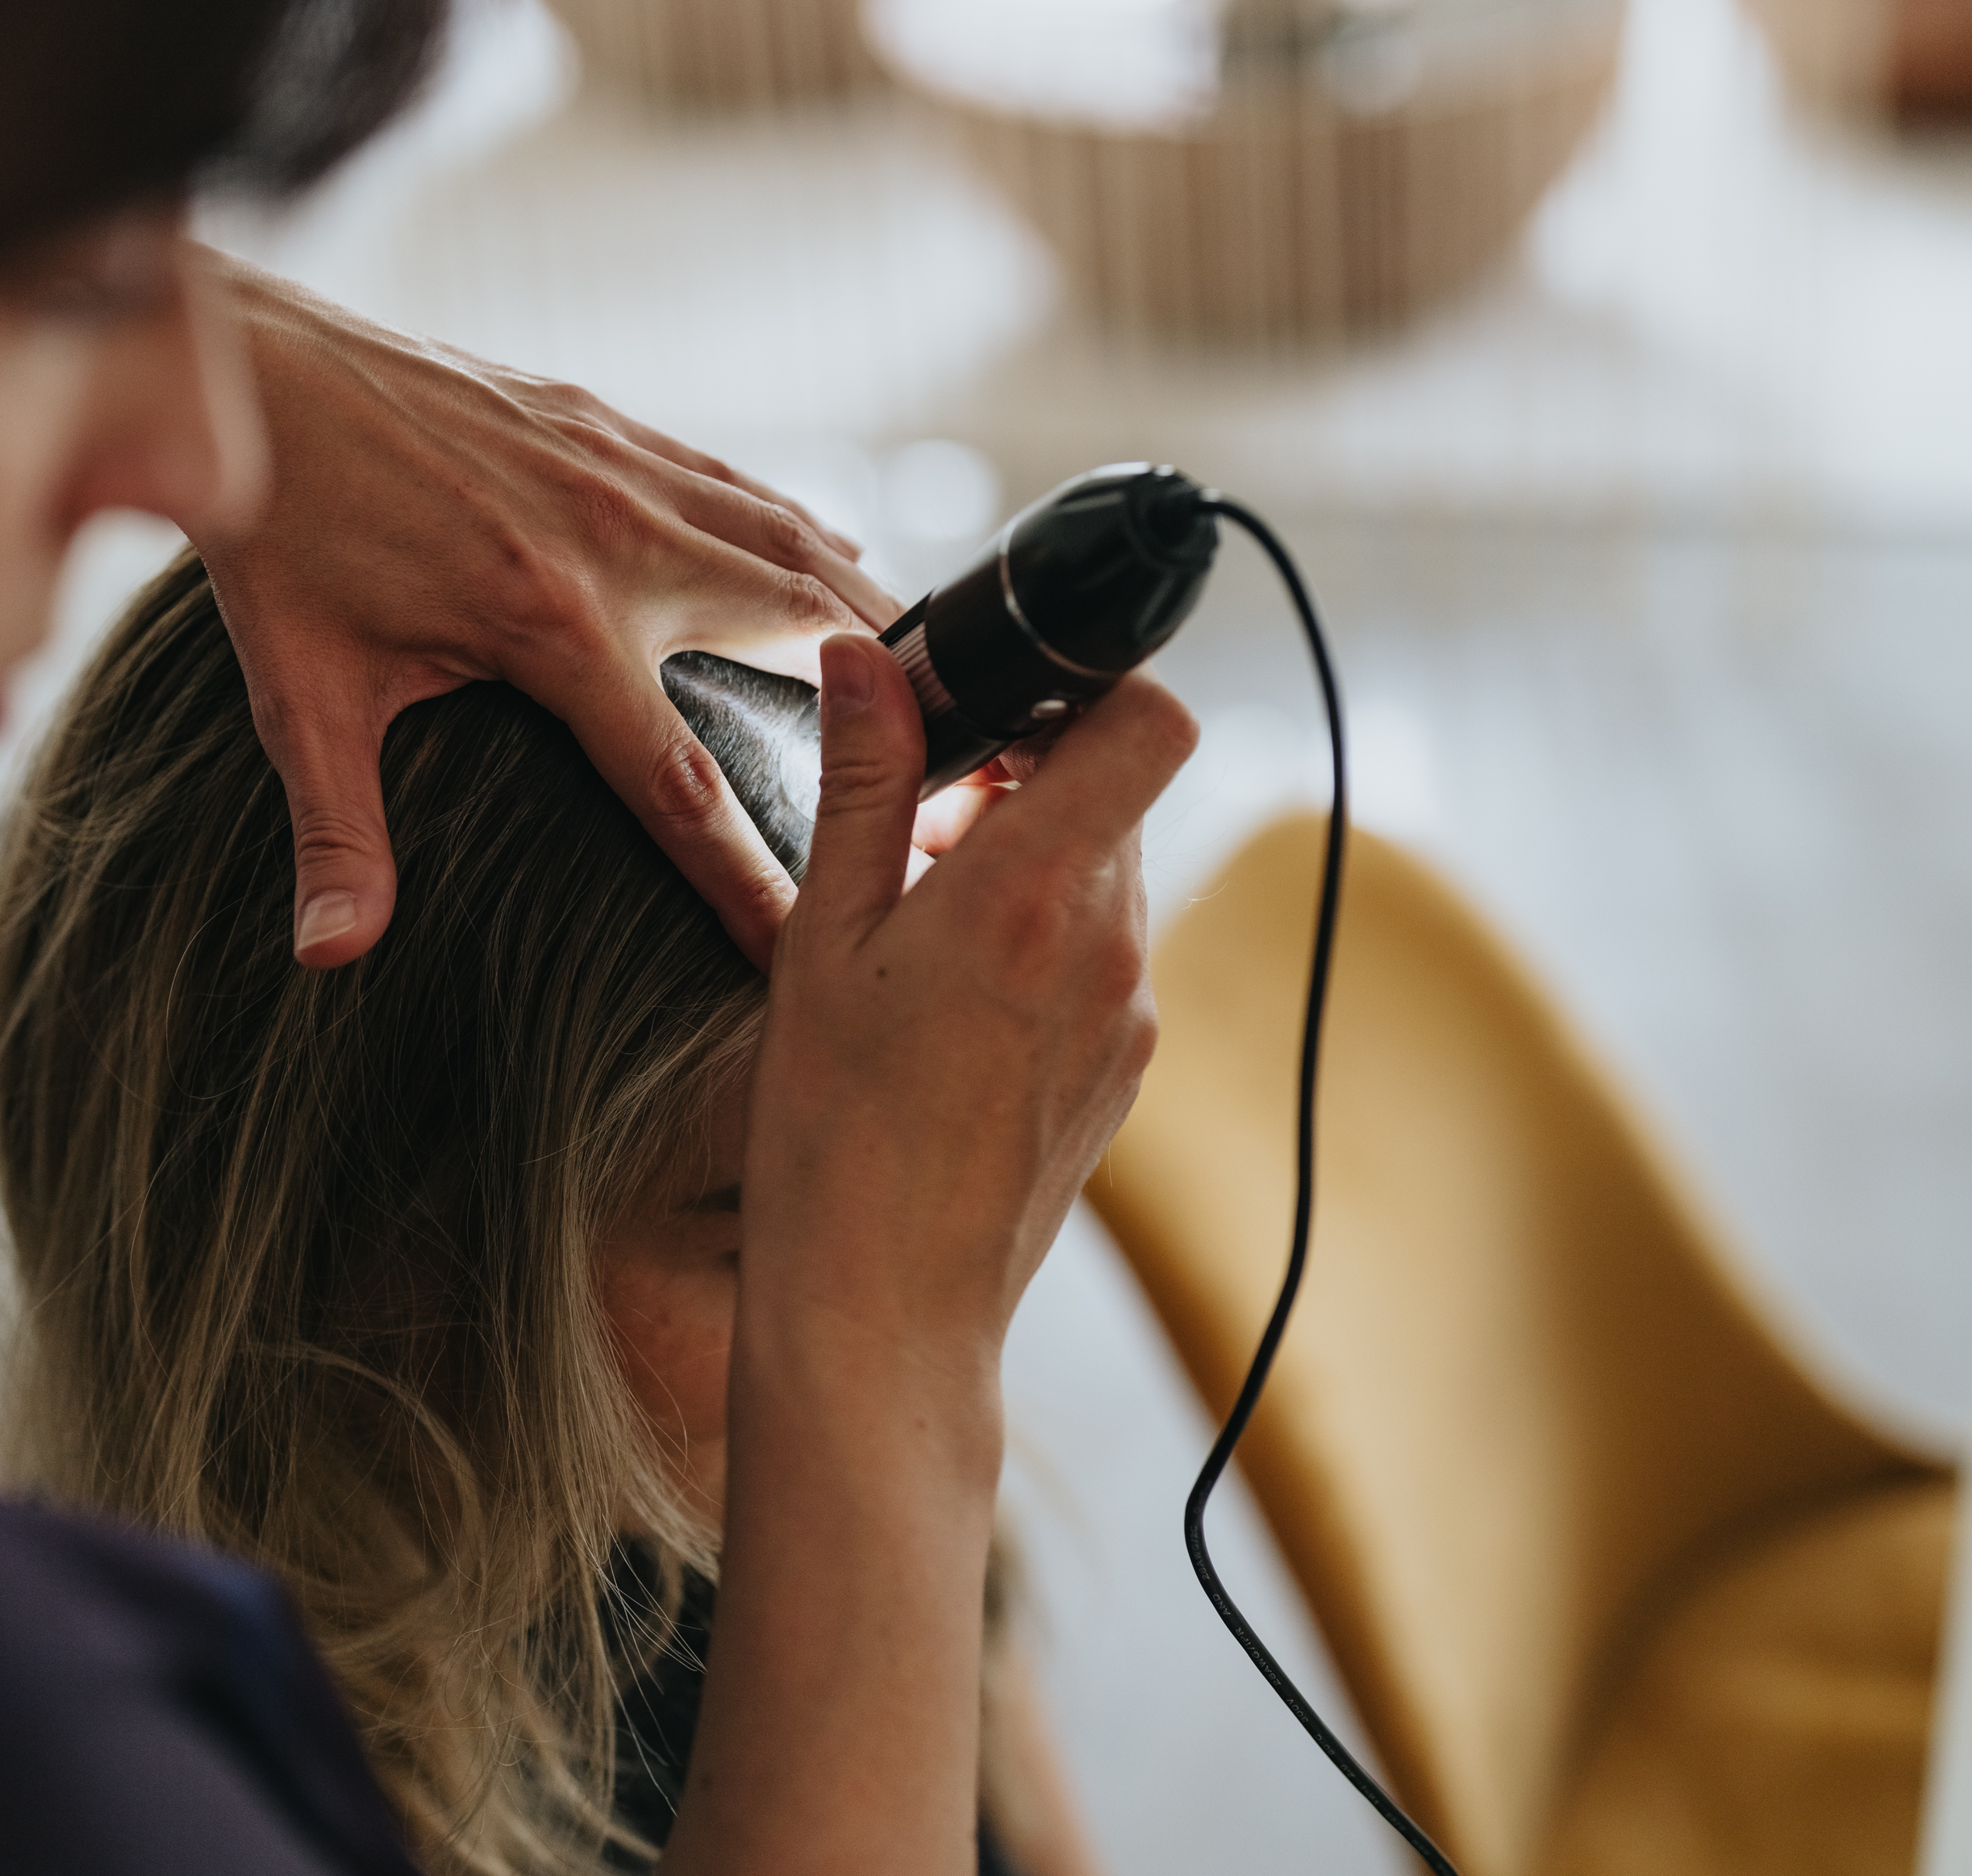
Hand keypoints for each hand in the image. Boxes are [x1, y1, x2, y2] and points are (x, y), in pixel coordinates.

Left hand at [185, 252, 896, 970]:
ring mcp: (620, 468)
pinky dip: (801, 529)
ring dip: (866, 610)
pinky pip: (740, 483)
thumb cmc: (279, 536)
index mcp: (551, 626)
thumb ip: (338, 832)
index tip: (810, 948)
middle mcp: (614, 540)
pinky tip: (839, 558)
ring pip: (791, 543)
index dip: (753, 879)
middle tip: (949, 784)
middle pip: (798, 635)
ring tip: (933, 678)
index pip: (683, 782)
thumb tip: (333, 956)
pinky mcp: (607, 422)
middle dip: (884, 713)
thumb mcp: (300, 695)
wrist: (257, 370)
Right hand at [667, 636, 1192, 1875]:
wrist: (886, 1311)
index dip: (1093, 677)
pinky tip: (947, 993)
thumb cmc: (831, 1132)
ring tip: (918, 913)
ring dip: (1029, 854)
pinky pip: (1100, 955)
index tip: (1000, 693)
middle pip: (1120, 788)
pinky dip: (1039, 936)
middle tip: (922, 810)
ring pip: (1106, 873)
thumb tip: (870, 660)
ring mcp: (1129, 1013)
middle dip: (1030, 769)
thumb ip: (867, 784)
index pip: (1149, 719)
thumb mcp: (823, 937)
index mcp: (1035, 893)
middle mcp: (1110, 947)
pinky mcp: (1124, 1069)